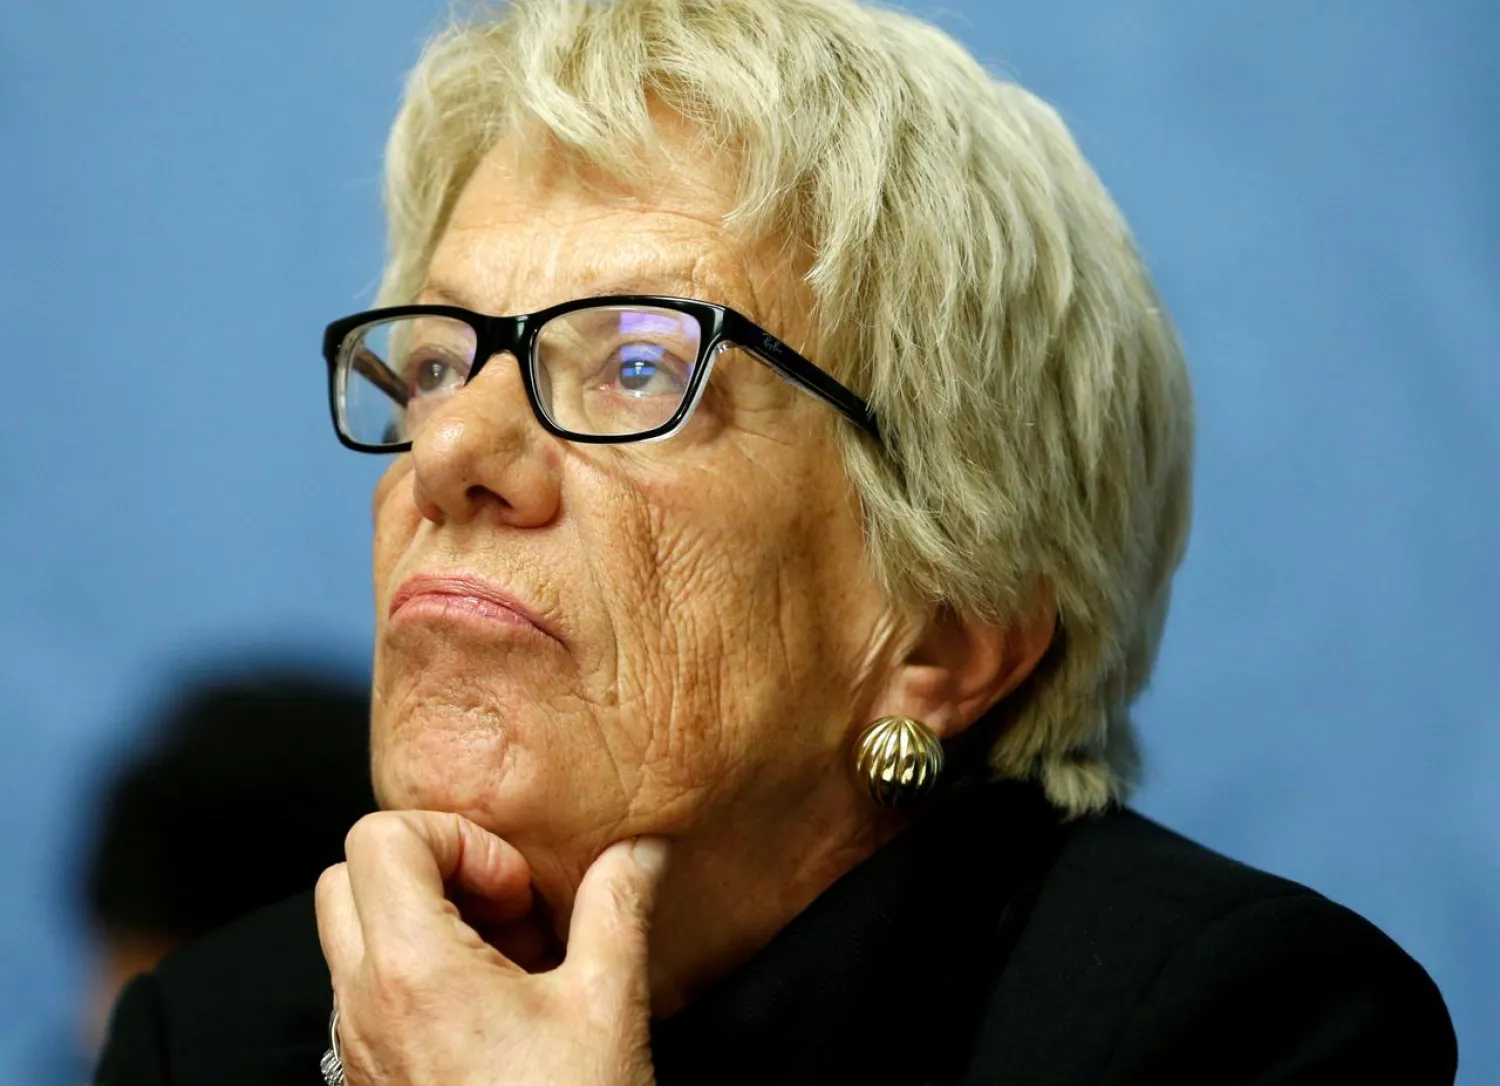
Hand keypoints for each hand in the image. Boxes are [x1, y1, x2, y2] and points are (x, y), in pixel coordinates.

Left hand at [315, 810, 668, 1085]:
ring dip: (423, 921)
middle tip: (502, 910)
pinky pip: (367, 989)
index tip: (515, 890)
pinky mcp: (367, 1074)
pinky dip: (419, 972)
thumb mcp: (608, 1005)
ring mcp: (357, 1043)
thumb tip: (640, 850)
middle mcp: (365, 1001)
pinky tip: (494, 1009)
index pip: (381, 837)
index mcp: (414, 968)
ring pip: (352, 933)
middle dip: (429, 871)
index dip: (457, 839)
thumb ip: (619, 908)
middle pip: (349, 875)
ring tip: (506, 961)